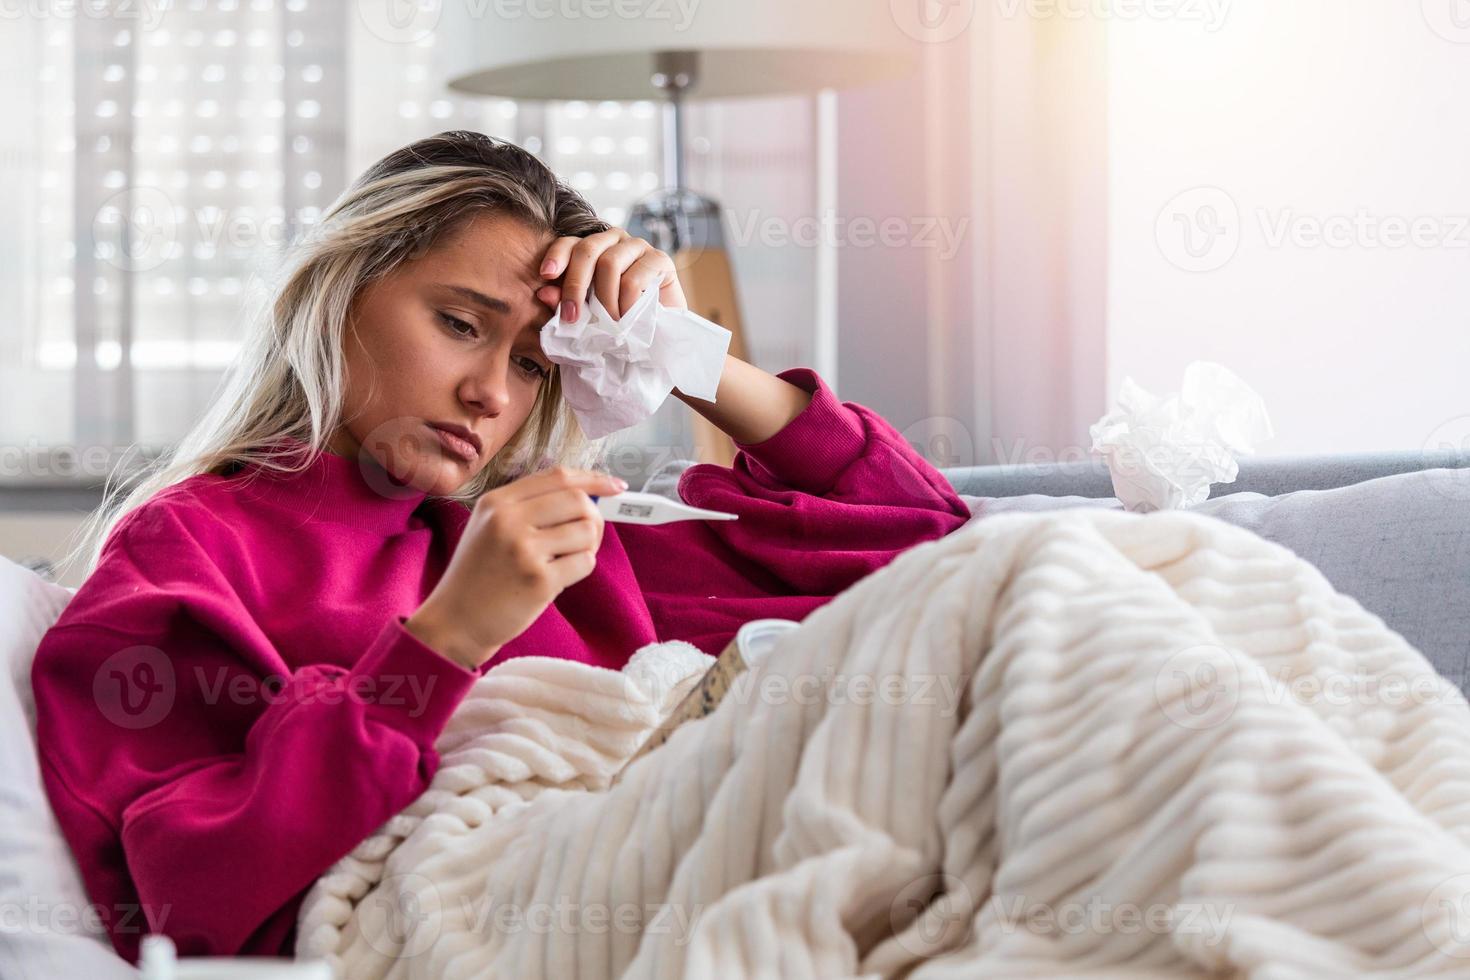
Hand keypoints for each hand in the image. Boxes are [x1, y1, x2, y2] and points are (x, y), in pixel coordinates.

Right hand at [404, 466, 626, 669]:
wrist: (455, 621)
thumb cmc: (479, 575)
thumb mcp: (489, 527)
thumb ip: (529, 507)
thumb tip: (588, 495)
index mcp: (497, 502)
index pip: (558, 477)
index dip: (593, 479)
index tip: (616, 486)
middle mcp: (508, 520)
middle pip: (579, 501)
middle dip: (594, 518)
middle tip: (586, 537)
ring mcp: (524, 550)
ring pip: (587, 531)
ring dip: (586, 547)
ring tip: (564, 561)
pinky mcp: (539, 580)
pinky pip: (585, 562)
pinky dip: (580, 569)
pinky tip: (557, 578)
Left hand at [534, 228, 687, 321]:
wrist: (659, 335)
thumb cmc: (618, 321)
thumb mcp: (586, 314)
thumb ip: (565, 303)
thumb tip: (543, 293)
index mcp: (593, 249)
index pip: (570, 243)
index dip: (557, 256)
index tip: (546, 275)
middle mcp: (614, 241)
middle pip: (587, 250)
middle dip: (576, 285)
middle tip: (572, 317)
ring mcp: (638, 247)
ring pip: (610, 263)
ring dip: (605, 300)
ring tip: (607, 323)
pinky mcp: (660, 259)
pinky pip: (634, 278)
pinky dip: (626, 303)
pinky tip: (627, 319)